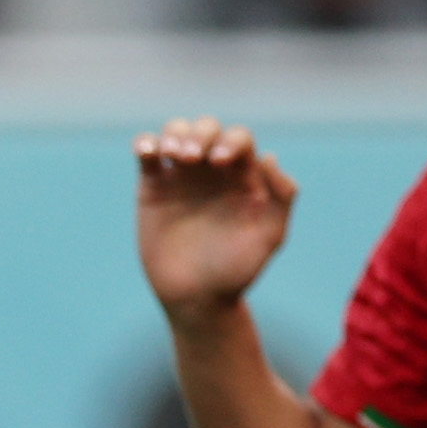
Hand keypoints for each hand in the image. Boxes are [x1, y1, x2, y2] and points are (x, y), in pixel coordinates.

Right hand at [136, 117, 298, 320]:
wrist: (196, 299)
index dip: (230, 141)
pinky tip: (147, 151)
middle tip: (191, 158)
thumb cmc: (236, 271)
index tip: (219, 162)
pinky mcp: (153, 187)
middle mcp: (212, 170)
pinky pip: (148, 153)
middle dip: (200, 134)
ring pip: (176, 132)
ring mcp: (181, 176)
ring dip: (174, 134)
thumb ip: (281, 198)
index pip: (239, 139)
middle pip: (206, 128)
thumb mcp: (269, 236)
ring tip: (174, 155)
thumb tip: (270, 158)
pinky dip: (145, 143)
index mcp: (242, 176)